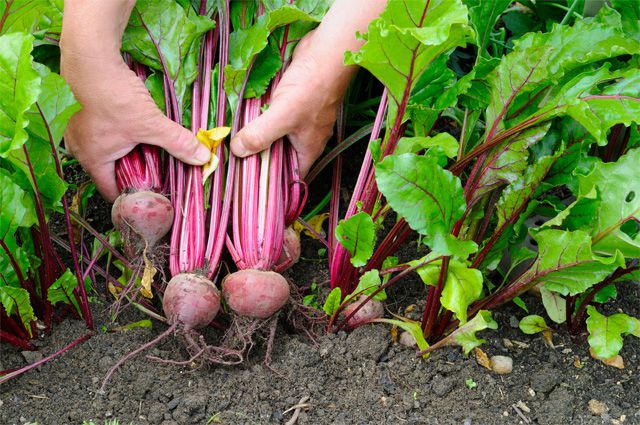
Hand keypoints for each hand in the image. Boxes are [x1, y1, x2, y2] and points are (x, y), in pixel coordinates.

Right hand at [60, 0, 209, 201]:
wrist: (92, 61)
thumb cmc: (116, 98)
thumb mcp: (151, 124)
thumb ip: (177, 142)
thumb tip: (203, 157)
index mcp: (94, 161)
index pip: (111, 192)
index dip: (131, 198)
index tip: (151, 198)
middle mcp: (81, 150)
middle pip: (109, 173)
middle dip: (132, 175)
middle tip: (155, 175)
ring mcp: (79, 131)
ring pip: (106, 152)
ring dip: (125, 154)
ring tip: (148, 153)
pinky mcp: (84, 114)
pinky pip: (102, 134)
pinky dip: (118, 136)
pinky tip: (134, 130)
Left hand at [230, 0, 386, 177]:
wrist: (326, 53)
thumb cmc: (312, 88)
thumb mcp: (282, 116)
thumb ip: (260, 135)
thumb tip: (237, 151)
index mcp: (308, 150)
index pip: (288, 178)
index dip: (270, 185)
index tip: (246, 185)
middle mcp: (303, 139)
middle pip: (277, 157)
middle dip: (257, 159)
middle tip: (232, 163)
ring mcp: (298, 120)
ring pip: (273, 136)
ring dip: (256, 137)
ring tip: (231, 143)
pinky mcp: (290, 103)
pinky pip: (272, 117)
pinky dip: (259, 118)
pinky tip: (241, 117)